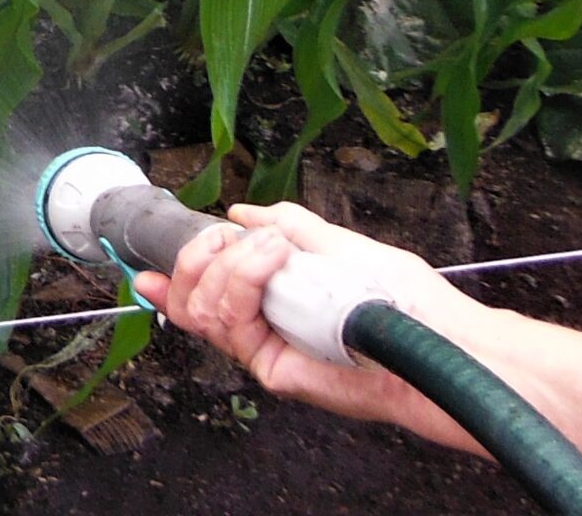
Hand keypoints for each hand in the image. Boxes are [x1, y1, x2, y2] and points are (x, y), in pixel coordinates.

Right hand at [134, 201, 491, 450]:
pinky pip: (233, 327)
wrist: (434, 339)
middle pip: (192, 297)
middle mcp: (265, 324)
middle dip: (200, 256)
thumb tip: (241, 212)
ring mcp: (268, 346)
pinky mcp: (276, 369)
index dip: (172, 279)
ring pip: (205, 308)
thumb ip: (287, 226)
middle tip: (232, 239)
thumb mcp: (339, 242)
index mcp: (275, 294)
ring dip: (229, 264)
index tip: (147, 268)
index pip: (206, 290)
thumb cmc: (403, 296)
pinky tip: (273, 260)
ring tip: (273, 251)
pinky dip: (246, 279)